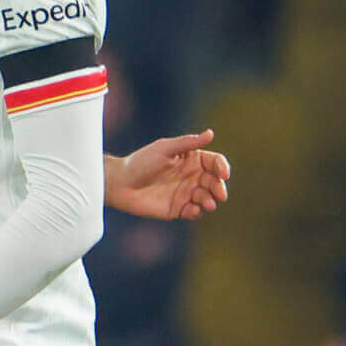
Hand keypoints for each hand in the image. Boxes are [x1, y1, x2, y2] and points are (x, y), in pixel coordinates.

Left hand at [108, 130, 230, 220]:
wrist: (120, 183)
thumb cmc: (141, 162)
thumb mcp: (164, 149)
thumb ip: (188, 143)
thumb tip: (210, 133)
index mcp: (191, 160)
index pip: (214, 162)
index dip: (222, 167)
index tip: (224, 174)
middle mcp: (191, 176)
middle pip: (214, 182)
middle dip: (219, 188)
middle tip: (220, 194)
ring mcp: (186, 193)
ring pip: (207, 198)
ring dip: (210, 201)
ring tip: (207, 203)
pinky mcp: (178, 209)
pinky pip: (194, 212)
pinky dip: (197, 211)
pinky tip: (193, 209)